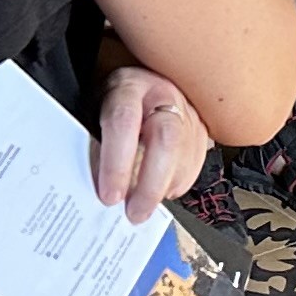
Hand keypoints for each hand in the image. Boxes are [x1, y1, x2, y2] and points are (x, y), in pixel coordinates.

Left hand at [90, 66, 209, 221]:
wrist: (141, 83)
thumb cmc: (113, 102)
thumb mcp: (94, 115)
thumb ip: (97, 148)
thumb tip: (101, 192)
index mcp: (128, 86)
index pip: (123, 121)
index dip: (116, 163)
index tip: (109, 197)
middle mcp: (162, 94)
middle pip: (166, 138)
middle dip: (150, 184)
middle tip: (134, 213)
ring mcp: (187, 109)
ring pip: (186, 154)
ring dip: (164, 187)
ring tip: (144, 206)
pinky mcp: (202, 127)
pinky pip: (197, 162)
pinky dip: (179, 183)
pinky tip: (163, 189)